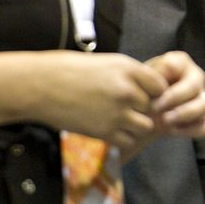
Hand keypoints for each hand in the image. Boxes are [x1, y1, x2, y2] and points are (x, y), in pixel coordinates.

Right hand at [33, 52, 167, 151]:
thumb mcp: (109, 63)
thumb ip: (132, 75)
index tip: (145, 95)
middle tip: (130, 109)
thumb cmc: (73, 71)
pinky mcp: (105, 131)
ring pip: (145, 126)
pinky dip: (123, 138)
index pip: (161, 86)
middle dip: (144, 109)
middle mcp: (128, 91)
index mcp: (130, 70)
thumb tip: (149, 88)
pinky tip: (112, 130)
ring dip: (136, 125)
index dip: (155, 92)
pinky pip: (128, 140)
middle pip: (153, 107)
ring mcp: (117, 113)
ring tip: (123, 121)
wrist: (43, 86)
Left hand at [145, 51, 204, 139]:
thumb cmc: (139, 93)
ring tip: (165, 121)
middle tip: (156, 109)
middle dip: (175, 98)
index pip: (180, 65)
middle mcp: (195, 77)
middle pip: (196, 85)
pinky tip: (173, 131)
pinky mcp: (203, 118)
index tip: (150, 94)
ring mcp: (202, 98)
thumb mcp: (139, 82)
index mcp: (180, 63)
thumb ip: (150, 79)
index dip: (166, 80)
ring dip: (186, 113)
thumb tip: (160, 83)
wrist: (137, 115)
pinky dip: (192, 129)